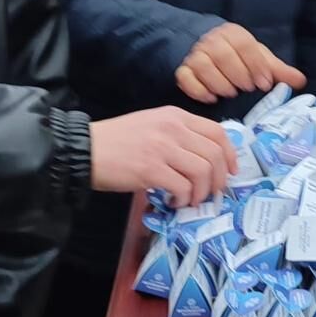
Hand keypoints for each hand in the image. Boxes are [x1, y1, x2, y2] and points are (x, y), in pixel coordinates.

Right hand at [90, 106, 235, 205]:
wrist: (85, 149)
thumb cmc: (117, 140)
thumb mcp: (152, 124)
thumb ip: (178, 135)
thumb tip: (204, 159)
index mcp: (175, 116)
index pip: (217, 132)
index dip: (230, 155)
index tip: (230, 172)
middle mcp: (173, 128)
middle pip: (215, 155)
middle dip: (218, 180)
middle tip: (211, 193)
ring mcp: (162, 148)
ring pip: (203, 172)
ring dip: (201, 192)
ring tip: (188, 199)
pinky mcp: (150, 169)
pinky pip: (182, 187)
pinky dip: (183, 199)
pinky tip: (173, 201)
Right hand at [176, 22, 305, 104]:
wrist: (202, 48)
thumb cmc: (235, 55)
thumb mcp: (257, 58)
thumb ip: (277, 69)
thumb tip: (300, 81)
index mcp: (233, 34)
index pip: (245, 46)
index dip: (256, 65)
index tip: (264, 83)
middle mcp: (212, 41)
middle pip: (224, 55)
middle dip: (238, 74)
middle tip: (247, 89)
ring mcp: (195, 55)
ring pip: (204, 67)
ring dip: (220, 82)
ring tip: (231, 93)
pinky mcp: (182, 69)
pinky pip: (187, 79)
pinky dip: (199, 90)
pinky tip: (211, 98)